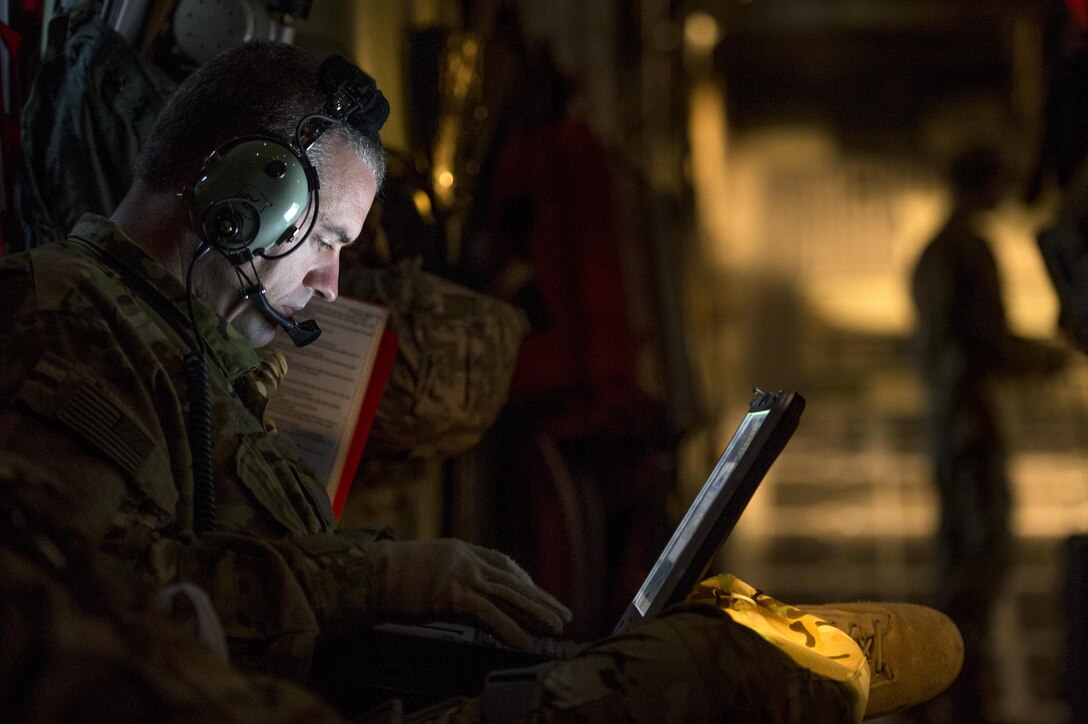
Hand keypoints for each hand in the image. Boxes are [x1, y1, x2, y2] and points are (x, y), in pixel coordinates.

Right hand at [367, 538, 571, 647]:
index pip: (502, 563)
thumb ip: (448, 572)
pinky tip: (524, 641)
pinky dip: (508, 628)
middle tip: (563, 612)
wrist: (370, 572)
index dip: (523, 579)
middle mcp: (467, 559)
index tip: (539, 592)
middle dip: (540, 598)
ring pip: (508, 595)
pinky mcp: (452, 594)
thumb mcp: (426, 564)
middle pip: (512, 580)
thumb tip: (460, 592)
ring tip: (556, 626)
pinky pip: (487, 613)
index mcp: (461, 549)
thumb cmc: (391, 573)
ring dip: (536, 612)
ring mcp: (461, 575)